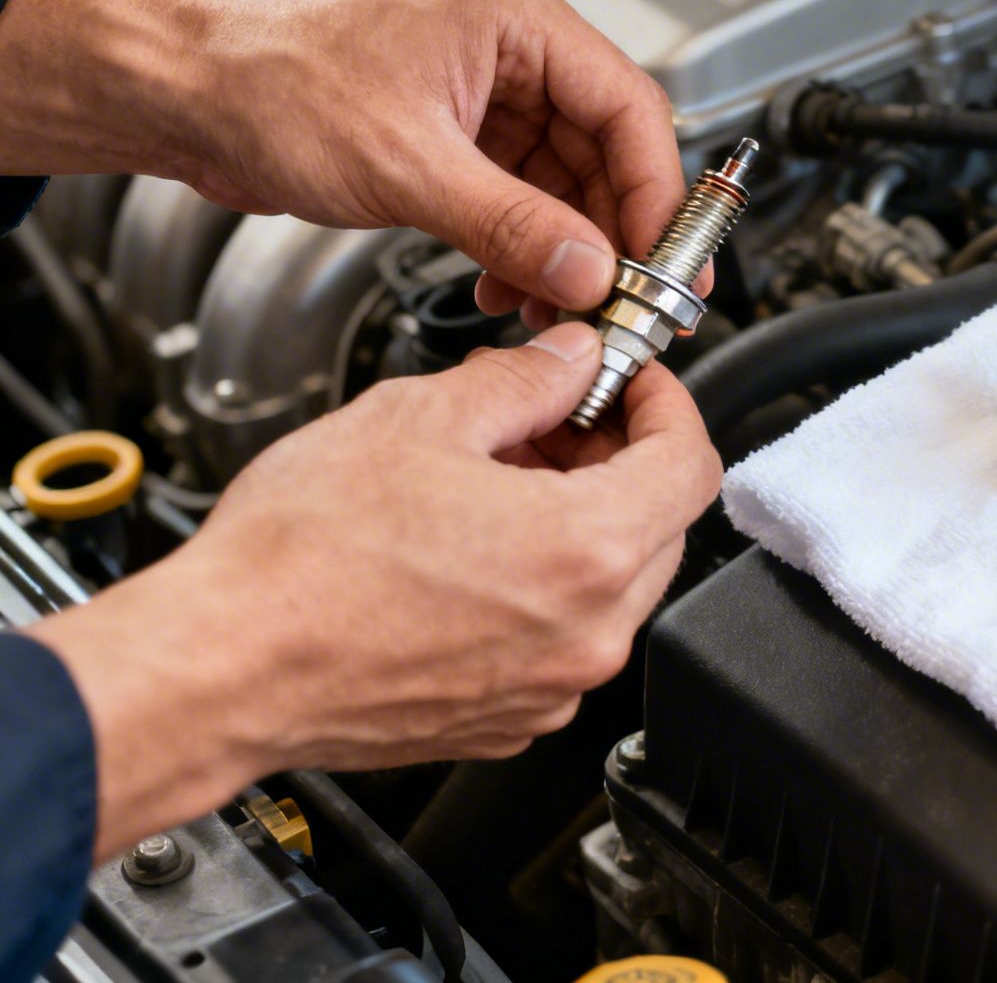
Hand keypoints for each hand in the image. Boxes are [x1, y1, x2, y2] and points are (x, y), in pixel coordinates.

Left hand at [0, 0, 689, 329]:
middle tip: (626, 302)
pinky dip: (526, 247)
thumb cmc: (270, 87)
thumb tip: (592, 271)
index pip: (629, 107)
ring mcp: (489, 89)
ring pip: (568, 181)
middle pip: (607, 150)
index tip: (665, 263)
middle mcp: (513, 46)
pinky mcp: (462, 132)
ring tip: (559, 307)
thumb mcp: (409, 167)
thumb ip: (514, 225)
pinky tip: (512, 286)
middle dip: (613, 234)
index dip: (656, 194)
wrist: (186, 99)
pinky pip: (524, 195)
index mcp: (516, 17)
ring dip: (567, 251)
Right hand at [24, 323, 721, 859]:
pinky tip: (467, 550)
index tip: (629, 381)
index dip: (665, 404)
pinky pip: (559, 639)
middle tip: (549, 420)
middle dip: (615, 460)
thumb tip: (573, 360)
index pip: (692, 462)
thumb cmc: (300, 562)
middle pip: (658, 526)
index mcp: (590, 551)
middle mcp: (590, 634)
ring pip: (609, 586)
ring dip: (575, 522)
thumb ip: (526, 380)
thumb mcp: (420, 419)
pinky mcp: (508, 721)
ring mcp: (552, 688)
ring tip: (489, 480)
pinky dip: (538, 588)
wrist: (218, 670)